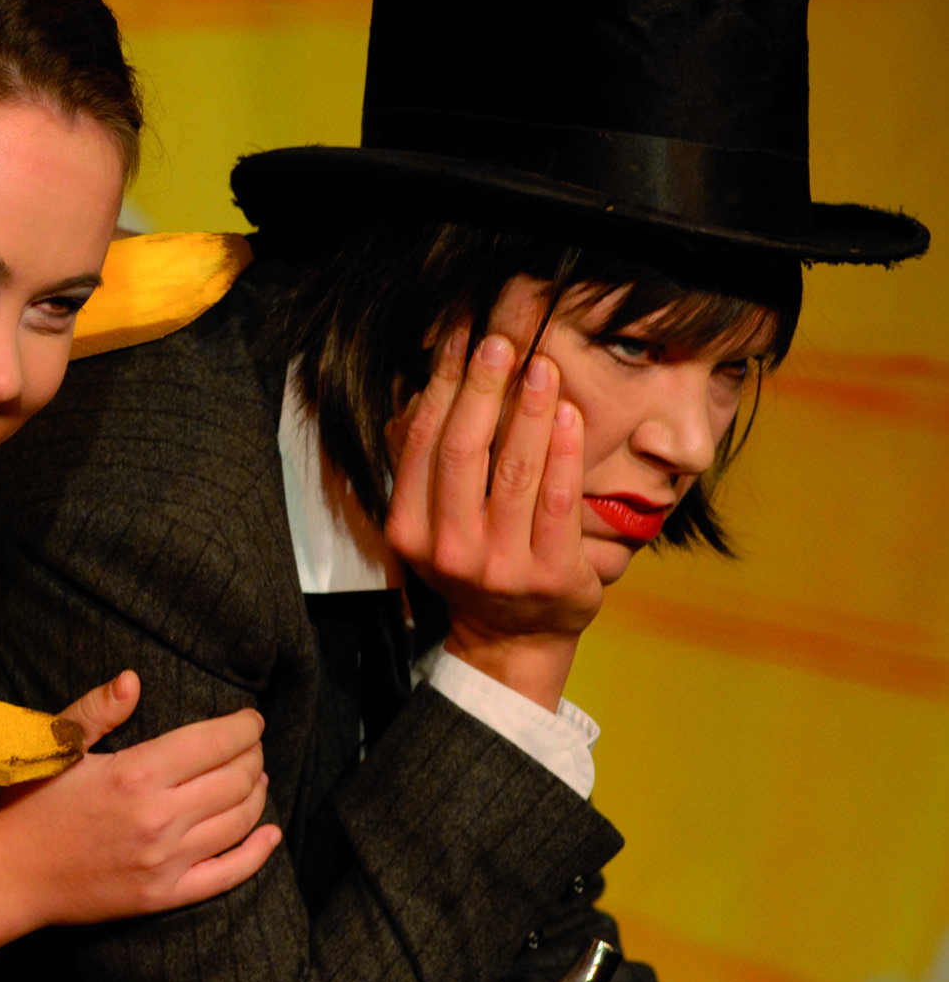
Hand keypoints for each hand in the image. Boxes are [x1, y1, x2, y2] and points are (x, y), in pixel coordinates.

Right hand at [0, 671, 278, 926]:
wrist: (5, 875)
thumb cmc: (28, 803)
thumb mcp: (55, 745)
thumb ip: (98, 708)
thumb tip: (134, 679)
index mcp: (136, 774)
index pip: (215, 743)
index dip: (244, 728)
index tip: (252, 719)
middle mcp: (159, 818)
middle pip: (236, 780)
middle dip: (253, 756)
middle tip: (251, 745)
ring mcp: (166, 861)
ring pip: (239, 821)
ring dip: (257, 794)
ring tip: (255, 777)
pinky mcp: (165, 896)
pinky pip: (229, 874)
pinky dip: (258, 852)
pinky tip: (270, 834)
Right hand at [384, 330, 602, 705]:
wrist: (513, 639)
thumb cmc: (475, 563)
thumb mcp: (433, 522)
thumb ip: (426, 466)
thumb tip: (424, 393)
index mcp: (410, 530)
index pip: (422, 444)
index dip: (442, 387)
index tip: (462, 342)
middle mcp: (449, 548)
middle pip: (463, 450)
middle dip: (483, 389)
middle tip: (501, 344)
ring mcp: (500, 565)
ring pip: (514, 470)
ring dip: (530, 411)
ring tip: (543, 368)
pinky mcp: (549, 573)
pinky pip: (559, 501)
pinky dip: (565, 452)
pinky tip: (571, 415)